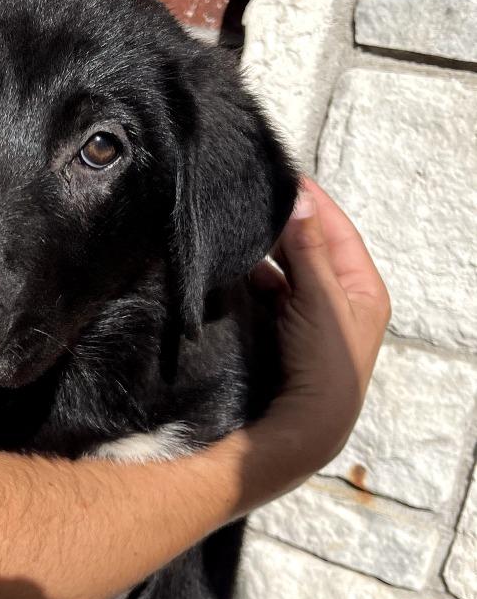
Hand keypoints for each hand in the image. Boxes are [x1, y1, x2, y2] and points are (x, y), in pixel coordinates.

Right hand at [252, 177, 390, 476]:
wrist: (306, 421)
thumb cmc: (327, 363)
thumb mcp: (321, 299)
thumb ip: (308, 249)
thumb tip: (301, 198)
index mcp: (363, 288)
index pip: (337, 231)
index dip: (313, 203)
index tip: (286, 177)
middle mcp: (337, 298)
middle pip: (309, 248)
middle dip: (285, 226)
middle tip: (256, 199)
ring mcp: (308, 314)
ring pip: (285, 270)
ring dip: (265, 253)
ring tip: (241, 230)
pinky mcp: (282, 328)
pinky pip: (268, 292)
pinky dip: (254, 279)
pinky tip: (235, 267)